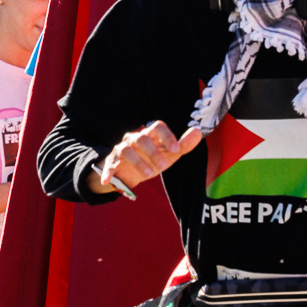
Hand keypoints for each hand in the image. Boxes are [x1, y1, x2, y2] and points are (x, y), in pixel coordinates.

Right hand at [88, 122, 202, 194]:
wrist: (131, 173)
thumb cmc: (154, 160)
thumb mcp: (170, 154)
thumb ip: (184, 145)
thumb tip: (198, 131)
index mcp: (150, 134)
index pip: (157, 126)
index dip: (167, 136)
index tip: (177, 150)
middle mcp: (135, 138)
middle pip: (141, 139)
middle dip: (153, 153)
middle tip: (164, 167)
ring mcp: (121, 148)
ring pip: (126, 150)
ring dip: (139, 163)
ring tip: (150, 175)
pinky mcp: (111, 161)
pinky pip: (109, 164)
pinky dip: (108, 172)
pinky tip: (108, 180)